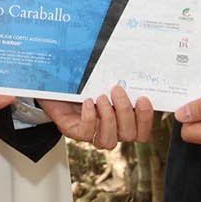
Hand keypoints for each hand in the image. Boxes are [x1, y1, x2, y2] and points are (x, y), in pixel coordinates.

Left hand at [36, 85, 154, 149]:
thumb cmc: (82, 80)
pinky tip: (87, 102)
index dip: (146, 119)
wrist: (55, 83)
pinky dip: (89, 118)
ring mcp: (93, 132)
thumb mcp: (103, 77)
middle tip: (117, 90)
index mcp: (122, 118)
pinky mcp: (75, 131)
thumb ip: (121, 76)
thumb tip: (134, 61)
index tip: (142, 98)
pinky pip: (87, 133)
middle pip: (129, 134)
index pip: (141, 131)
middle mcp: (110, 129)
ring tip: (100, 97)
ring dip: (108, 118)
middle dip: (125, 112)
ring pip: (109, 140)